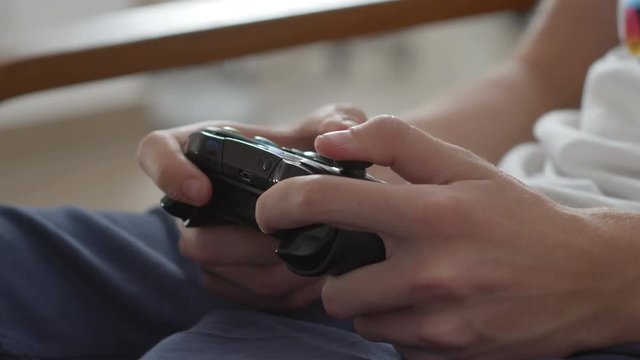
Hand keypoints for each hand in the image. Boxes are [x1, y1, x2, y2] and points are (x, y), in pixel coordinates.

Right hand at [136, 104, 365, 310]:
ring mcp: (211, 243)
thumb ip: (337, 121)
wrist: (328, 195)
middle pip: (192, 237)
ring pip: (217, 272)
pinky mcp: (231, 277)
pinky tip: (312, 276)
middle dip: (242, 243)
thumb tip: (336, 133)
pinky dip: (279, 292)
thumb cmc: (316, 150)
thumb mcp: (331, 127)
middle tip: (286, 236)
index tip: (203, 192)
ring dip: (267, 270)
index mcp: (206, 149)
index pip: (155, 150)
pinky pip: (242, 297)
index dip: (168, 172)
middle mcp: (197, 201)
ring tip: (313, 256)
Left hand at [256, 116, 639, 356]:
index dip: (282, 205)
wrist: (582, 278)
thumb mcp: (462, 166)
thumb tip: (330, 140)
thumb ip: (393, 142)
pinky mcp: (449, 356)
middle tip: (372, 258)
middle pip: (333, 289)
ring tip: (413, 280)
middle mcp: (430, 273)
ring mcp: (440, 323)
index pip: (327, 203)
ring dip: (374, 302)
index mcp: (429, 215)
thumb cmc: (515, 216)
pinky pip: (396, 344)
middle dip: (340, 274)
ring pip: (362, 321)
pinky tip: (436, 305)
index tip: (271, 213)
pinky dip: (404, 325)